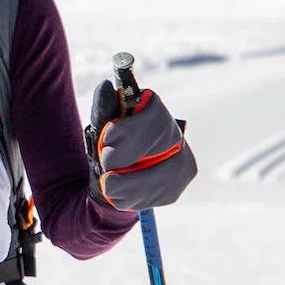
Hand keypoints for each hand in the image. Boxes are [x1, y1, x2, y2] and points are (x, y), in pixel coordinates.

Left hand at [87, 80, 197, 211]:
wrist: (113, 172)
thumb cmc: (108, 143)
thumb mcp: (100, 125)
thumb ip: (103, 107)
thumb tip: (106, 86)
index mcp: (154, 108)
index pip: (153, 117)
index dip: (128, 132)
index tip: (105, 142)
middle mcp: (176, 131)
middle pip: (160, 148)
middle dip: (126, 163)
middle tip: (105, 171)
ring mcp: (184, 157)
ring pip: (163, 176)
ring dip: (128, 186)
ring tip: (109, 186)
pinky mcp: (181, 181)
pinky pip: (163, 193)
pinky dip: (138, 198)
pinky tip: (123, 193)